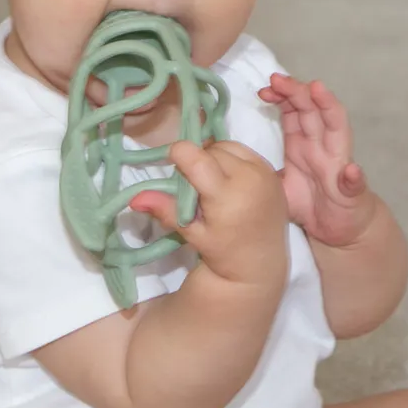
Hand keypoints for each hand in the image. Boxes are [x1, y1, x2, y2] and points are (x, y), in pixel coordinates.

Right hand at [130, 140, 288, 287]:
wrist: (261, 262)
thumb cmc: (223, 251)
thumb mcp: (192, 233)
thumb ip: (166, 210)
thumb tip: (134, 198)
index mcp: (227, 195)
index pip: (196, 157)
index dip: (178, 153)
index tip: (171, 162)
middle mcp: (248, 177)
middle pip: (210, 150)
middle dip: (197, 161)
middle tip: (193, 185)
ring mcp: (264, 172)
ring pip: (227, 145)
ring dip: (214, 156)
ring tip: (211, 181)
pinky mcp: (272, 171)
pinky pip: (244, 151)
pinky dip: (232, 158)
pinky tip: (229, 179)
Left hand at [258, 74, 372, 247]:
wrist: (335, 228)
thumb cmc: (307, 202)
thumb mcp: (277, 182)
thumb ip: (258, 169)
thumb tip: (225, 159)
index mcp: (303, 143)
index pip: (293, 111)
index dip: (281, 96)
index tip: (263, 90)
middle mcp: (322, 146)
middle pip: (312, 110)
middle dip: (296, 91)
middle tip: (277, 78)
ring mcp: (338, 164)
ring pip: (337, 129)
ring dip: (329, 107)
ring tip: (317, 89)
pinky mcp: (352, 191)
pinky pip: (354, 182)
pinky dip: (353, 175)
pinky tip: (349, 170)